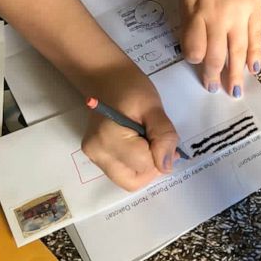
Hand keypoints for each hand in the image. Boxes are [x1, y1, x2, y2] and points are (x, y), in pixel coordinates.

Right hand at [81, 67, 180, 191]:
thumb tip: (167, 166)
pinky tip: (138, 144)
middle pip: (133, 181)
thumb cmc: (131, 88)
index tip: (164, 137)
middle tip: (158, 143)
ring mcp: (93, 157)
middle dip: (152, 167)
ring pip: (127, 180)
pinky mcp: (95, 157)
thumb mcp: (154, 107)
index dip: (160, 155)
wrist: (107, 78)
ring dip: (144, 167)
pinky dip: (135, 165)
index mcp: (108, 138)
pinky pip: (121, 172)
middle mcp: (97, 153)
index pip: (144, 165)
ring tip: (147, 141)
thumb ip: (163, 136)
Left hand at [178, 0, 260, 97]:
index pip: (194, 47)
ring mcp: (240, 13)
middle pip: (217, 54)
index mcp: (196, 11)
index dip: (195, 60)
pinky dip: (255, 54)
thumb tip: (193, 42)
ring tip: (236, 91)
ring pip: (238, 50)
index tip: (196, 65)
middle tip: (214, 90)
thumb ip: (189, 17)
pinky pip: (256, 36)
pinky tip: (254, 69)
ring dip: (236, 73)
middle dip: (215, 76)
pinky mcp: (256, 7)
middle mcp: (218, 16)